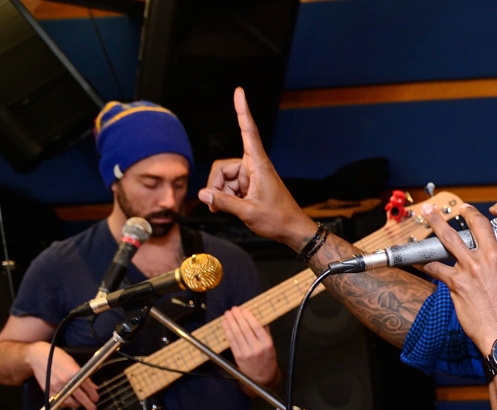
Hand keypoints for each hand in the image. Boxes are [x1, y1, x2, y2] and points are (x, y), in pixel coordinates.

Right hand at [27, 342, 98, 409]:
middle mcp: (65, 381)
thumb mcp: (73, 363)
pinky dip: (65, 404)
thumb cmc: (58, 357)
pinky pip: (58, 402)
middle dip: (88, 404)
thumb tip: (93, 386)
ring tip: (81, 405)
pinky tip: (69, 403)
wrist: (38, 357)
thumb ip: (83, 375)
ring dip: (77, 405)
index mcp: (73, 373)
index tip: (96, 399)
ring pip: (69, 401)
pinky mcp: (48, 391)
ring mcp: (56, 387)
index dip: (93, 394)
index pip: (87, 386)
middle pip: (80, 396)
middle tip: (93, 409)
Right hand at [198, 88, 316, 250]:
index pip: (249, 132)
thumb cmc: (278, 219)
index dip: (243, 111)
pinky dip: (226, 197)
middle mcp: (255, 166)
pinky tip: (230, 208)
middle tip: (216, 205)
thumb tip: (203, 194)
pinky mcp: (250, 185)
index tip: (239, 91)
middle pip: (223, 167)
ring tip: (230, 209)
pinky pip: (229, 186)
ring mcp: (252, 176)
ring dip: (222, 194)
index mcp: (259, 165)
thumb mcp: (248, 212)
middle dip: (216, 185)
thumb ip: (223, 202)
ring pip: (224, 178)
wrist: (293, 231)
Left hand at [222, 306, 278, 387]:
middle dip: (237, 317)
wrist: (262, 378)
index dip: (248, 317)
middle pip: (244, 329)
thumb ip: (265, 332)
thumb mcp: (271, 346)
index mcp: (267, 344)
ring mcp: (246, 353)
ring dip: (231, 322)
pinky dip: (227, 331)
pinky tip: (225, 325)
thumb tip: (259, 318)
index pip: (256, 327)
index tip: (244, 310)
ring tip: (228, 314)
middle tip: (234, 309)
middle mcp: (257, 348)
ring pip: (236, 334)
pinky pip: (231, 341)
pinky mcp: (238, 357)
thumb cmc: (267, 360)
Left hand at [418, 202, 496, 352]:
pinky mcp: (457, 282)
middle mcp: (493, 256)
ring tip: (428, 213)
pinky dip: (426, 263)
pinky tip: (421, 261)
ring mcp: (473, 267)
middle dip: (467, 211)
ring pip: (450, 237)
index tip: (494, 208)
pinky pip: (436, 267)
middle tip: (461, 208)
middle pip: (477, 222)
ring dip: (436, 222)